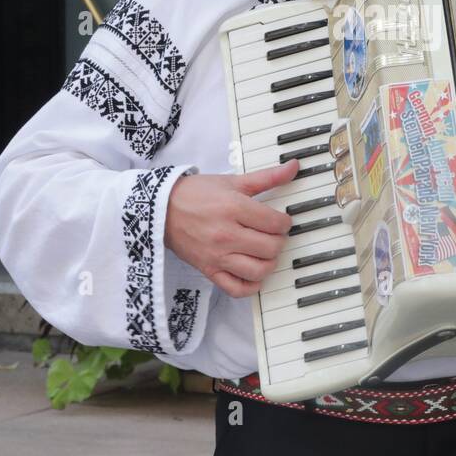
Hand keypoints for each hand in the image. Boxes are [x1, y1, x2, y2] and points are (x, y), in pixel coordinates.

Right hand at [165, 159, 299, 297]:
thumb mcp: (233, 181)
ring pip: (258, 270)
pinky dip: (251, 285)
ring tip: (265, 252)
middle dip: (279, 241)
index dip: (285, 222)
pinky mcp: (209, 270)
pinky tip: (253, 272)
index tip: (281, 221)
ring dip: (269, 262)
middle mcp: (226, 234)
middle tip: (273, 235)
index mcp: (234, 208)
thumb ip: (267, 177)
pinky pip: (237, 289)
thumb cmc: (196, 194)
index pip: (275, 223)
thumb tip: (294, 167)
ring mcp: (217, 255)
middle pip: (271, 248)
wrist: (161, 209)